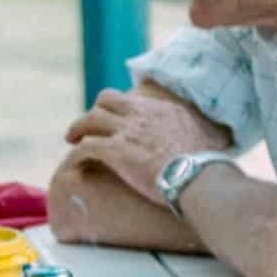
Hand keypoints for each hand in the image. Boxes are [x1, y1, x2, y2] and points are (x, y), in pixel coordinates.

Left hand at [62, 88, 230, 206]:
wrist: (199, 177)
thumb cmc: (205, 167)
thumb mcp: (202, 138)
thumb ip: (190, 134)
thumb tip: (198, 146)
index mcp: (163, 110)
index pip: (133, 100)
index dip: (118, 109)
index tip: (113, 119)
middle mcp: (142, 115)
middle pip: (106, 100)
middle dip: (94, 111)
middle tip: (87, 127)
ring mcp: (127, 131)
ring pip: (90, 118)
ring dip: (77, 128)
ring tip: (71, 140)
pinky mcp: (115, 150)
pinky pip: (85, 147)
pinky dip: (75, 154)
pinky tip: (72, 164)